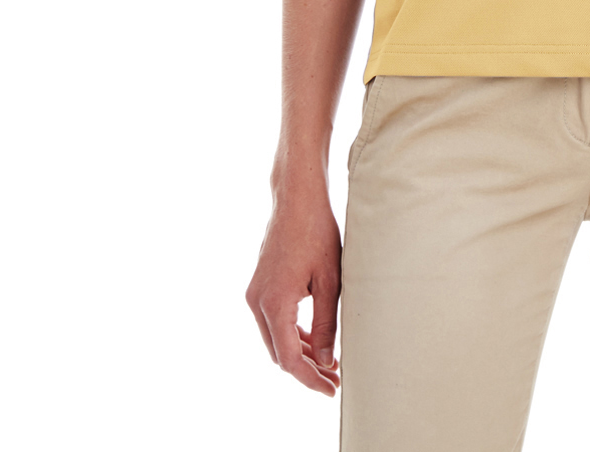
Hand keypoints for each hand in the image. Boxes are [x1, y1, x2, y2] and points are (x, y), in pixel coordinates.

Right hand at [246, 192, 342, 395]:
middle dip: (306, 369)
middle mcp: (257, 303)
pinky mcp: (259, 286)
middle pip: (279, 353)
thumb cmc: (317, 233)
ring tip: (329, 362)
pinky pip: (273, 322)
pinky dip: (292, 334)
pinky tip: (314, 340)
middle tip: (334, 379)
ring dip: (299, 353)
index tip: (331, 388)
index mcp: (274, 304)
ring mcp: (255, 294)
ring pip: (275, 339)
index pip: (289, 359)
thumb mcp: (329, 281)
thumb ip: (326, 324)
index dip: (310, 379)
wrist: (296, 200)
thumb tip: (326, 361)